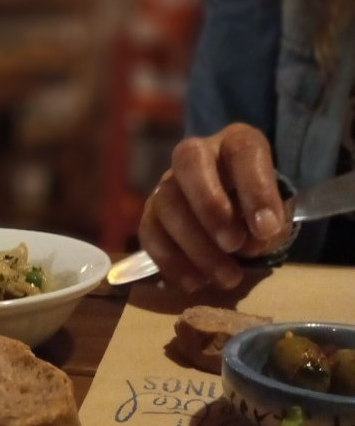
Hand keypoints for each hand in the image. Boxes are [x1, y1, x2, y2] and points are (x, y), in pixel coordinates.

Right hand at [137, 123, 294, 290]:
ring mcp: (167, 184)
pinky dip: (172, 263)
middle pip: (188, 161)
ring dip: (196, 245)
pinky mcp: (150, 216)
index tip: (267, 228)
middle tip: (233, 244)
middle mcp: (197, 155)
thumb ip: (269, 226)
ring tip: (227, 277)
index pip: (243, 150)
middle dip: (210, 205)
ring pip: (168, 203)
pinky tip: (196, 282)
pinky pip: (150, 235)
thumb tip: (253, 242)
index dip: (255, 189)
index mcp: (236, 143)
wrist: (236, 224)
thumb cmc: (257, 213)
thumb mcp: (275, 216)